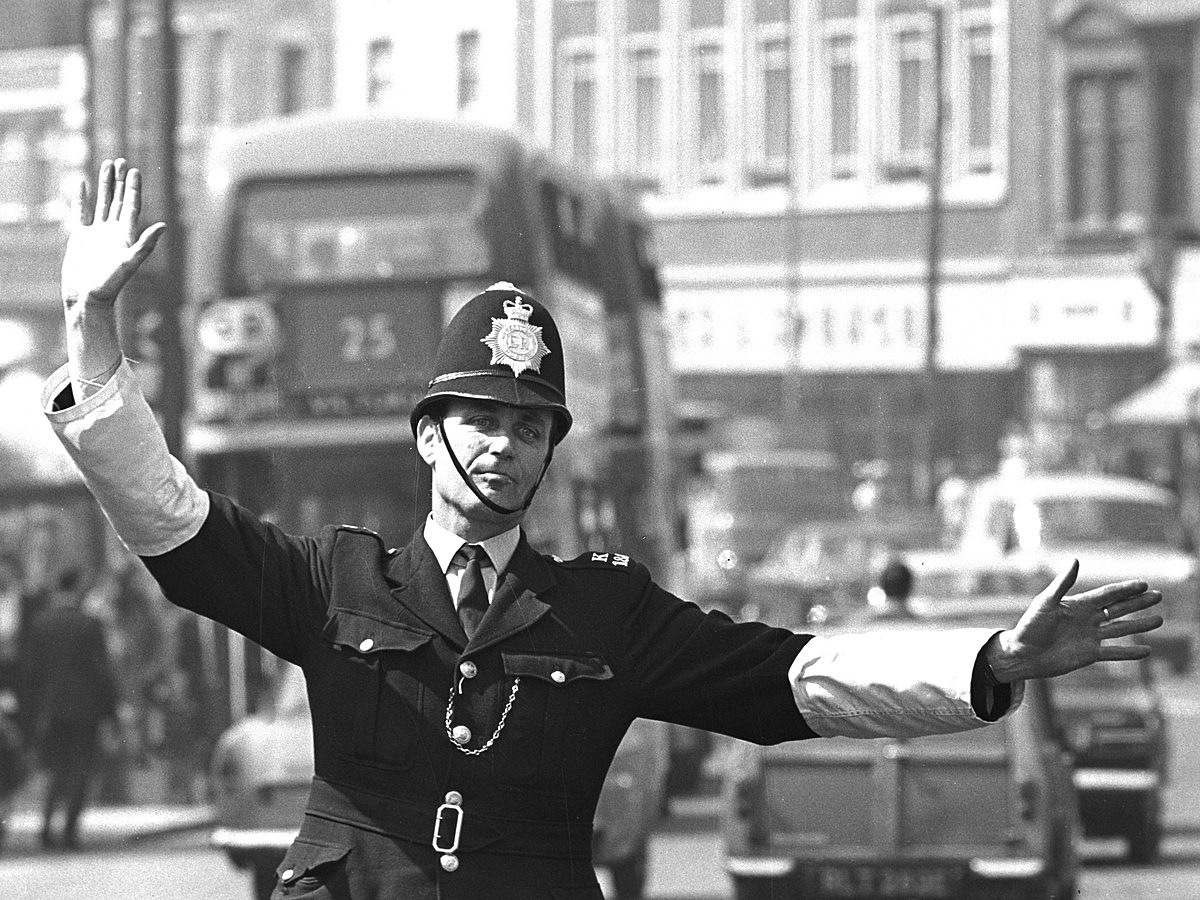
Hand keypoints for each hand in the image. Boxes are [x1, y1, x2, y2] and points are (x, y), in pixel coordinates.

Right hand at [62, 158, 165, 306]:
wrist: (87, 298)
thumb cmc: (110, 284)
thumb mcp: (130, 262)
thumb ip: (146, 244)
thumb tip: (164, 226)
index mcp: (126, 235)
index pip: (131, 205)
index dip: (133, 188)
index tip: (134, 171)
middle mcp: (113, 231)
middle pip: (118, 200)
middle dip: (120, 181)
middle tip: (122, 161)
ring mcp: (97, 233)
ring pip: (101, 202)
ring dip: (104, 185)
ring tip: (106, 166)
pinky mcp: (81, 237)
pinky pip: (81, 212)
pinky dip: (81, 198)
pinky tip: (82, 184)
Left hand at [988, 559, 1162, 681]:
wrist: (1022, 654)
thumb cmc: (1030, 626)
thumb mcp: (1045, 602)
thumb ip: (1062, 584)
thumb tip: (1075, 560)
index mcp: (1077, 605)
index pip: (1107, 595)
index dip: (1125, 589)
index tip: (1143, 584)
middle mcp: (1086, 619)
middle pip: (1118, 608)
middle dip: (1138, 602)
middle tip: (1158, 595)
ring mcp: (1089, 637)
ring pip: (1120, 629)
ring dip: (1139, 624)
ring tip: (1159, 619)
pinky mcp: (1089, 655)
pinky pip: (1114, 653)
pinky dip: (1130, 652)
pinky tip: (1147, 651)